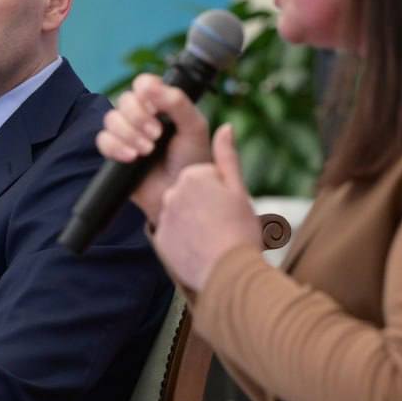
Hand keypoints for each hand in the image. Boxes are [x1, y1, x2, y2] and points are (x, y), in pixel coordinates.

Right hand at [95, 73, 210, 223]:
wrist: (180, 194)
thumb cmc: (192, 160)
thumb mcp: (194, 128)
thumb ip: (177, 102)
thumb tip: (150, 84)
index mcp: (163, 104)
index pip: (143, 83)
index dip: (145, 90)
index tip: (155, 106)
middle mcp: (143, 115)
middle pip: (124, 100)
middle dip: (138, 117)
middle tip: (157, 135)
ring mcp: (128, 133)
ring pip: (111, 119)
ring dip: (129, 134)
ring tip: (147, 151)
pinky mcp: (116, 152)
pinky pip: (103, 140)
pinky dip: (116, 147)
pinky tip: (131, 158)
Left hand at [152, 125, 259, 290]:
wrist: (229, 274)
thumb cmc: (239, 231)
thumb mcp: (239, 190)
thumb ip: (227, 157)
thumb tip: (225, 127)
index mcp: (193, 175)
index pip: (205, 177)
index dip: (220, 193)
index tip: (228, 208)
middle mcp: (173, 192)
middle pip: (190, 193)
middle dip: (204, 205)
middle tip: (222, 224)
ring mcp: (165, 216)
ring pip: (180, 213)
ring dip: (193, 222)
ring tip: (212, 239)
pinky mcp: (161, 239)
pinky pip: (173, 234)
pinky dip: (184, 240)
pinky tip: (199, 250)